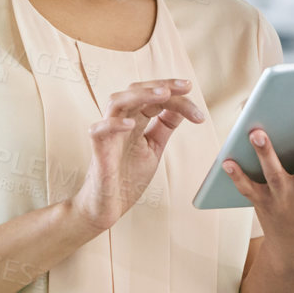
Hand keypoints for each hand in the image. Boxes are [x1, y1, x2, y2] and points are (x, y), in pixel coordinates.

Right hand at [72, 78, 204, 232]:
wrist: (108, 207)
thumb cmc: (127, 177)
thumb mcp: (153, 148)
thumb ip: (164, 127)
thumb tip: (183, 106)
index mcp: (135, 121)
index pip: (154, 98)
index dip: (175, 94)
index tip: (195, 97)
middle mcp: (121, 123)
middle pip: (136, 91)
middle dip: (162, 85)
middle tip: (186, 86)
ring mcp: (108, 135)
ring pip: (117, 102)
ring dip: (140, 95)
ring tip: (164, 94)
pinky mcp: (98, 151)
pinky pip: (99, 131)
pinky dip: (113, 124)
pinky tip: (131, 125)